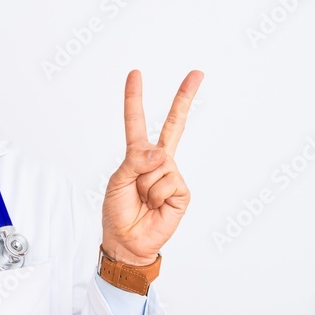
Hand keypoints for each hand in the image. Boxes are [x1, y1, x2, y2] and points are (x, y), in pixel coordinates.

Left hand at [102, 70, 203, 265]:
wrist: (127, 242)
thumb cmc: (118, 212)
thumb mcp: (117, 182)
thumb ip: (135, 162)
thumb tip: (161, 152)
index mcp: (138, 156)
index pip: (136, 122)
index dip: (135, 98)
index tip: (135, 74)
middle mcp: (158, 161)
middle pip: (174, 125)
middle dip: (184, 98)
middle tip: (197, 73)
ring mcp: (172, 174)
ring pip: (159, 166)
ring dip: (145, 186)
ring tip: (142, 200)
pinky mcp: (182, 191)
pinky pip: (168, 182)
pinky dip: (156, 195)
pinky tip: (155, 205)